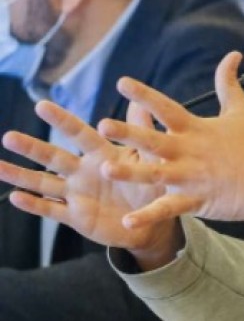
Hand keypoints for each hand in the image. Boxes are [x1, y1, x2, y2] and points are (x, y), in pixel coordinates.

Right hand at [0, 99, 174, 253]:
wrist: (152, 220)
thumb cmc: (151, 183)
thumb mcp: (149, 158)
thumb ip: (141, 132)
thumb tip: (141, 100)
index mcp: (102, 154)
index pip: (79, 134)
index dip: (62, 121)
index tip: (41, 105)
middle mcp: (84, 171)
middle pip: (53, 157)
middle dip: (32, 148)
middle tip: (8, 136)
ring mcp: (77, 194)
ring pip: (44, 183)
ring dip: (21, 175)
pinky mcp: (76, 216)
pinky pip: (51, 210)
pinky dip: (34, 205)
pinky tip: (14, 198)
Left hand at [98, 51, 243, 228]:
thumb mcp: (243, 111)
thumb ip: (229, 83)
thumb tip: (233, 54)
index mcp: (197, 129)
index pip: (167, 108)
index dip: (145, 95)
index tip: (122, 83)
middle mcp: (189, 152)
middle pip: (153, 141)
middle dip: (128, 133)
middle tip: (102, 125)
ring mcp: (191, 178)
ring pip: (155, 175)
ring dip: (130, 173)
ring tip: (105, 169)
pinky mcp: (195, 201)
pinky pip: (167, 209)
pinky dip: (148, 216)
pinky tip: (127, 221)